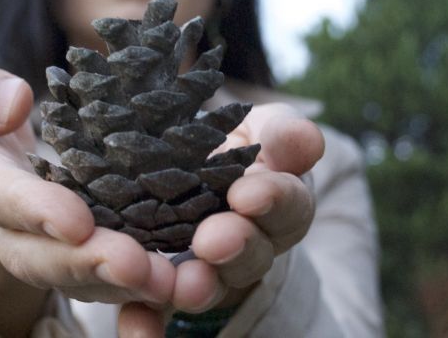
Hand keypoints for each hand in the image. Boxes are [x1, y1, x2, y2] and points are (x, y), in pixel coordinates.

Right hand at [0, 66, 173, 335]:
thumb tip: (17, 102)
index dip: (34, 211)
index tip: (74, 221)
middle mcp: (3, 230)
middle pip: (42, 257)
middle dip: (88, 264)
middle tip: (135, 267)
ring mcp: (42, 251)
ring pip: (80, 278)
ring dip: (124, 285)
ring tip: (169, 282)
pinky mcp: (79, 257)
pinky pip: (106, 281)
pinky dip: (142, 288)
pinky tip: (182, 283)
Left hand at [118, 102, 324, 336]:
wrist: (179, 162)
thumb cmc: (230, 142)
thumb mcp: (260, 129)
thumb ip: (282, 134)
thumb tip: (309, 139)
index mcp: (279, 205)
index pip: (288, 205)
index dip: (272, 200)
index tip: (248, 193)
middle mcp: (249, 246)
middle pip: (251, 254)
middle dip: (235, 247)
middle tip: (213, 240)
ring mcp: (207, 271)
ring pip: (208, 285)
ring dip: (197, 287)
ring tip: (182, 283)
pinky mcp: (163, 288)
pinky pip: (156, 309)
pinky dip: (147, 323)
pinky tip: (138, 329)